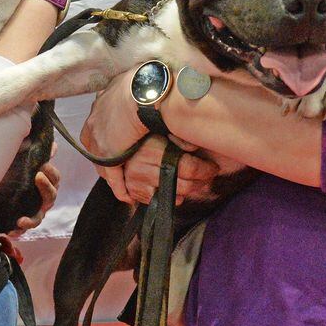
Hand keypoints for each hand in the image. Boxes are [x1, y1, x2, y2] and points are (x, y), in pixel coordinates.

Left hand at [10, 154, 62, 235]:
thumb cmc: (10, 173)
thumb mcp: (19, 160)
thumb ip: (34, 152)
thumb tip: (53, 145)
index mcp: (44, 183)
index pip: (55, 178)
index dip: (51, 172)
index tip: (43, 165)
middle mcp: (41, 199)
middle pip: (51, 196)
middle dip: (46, 187)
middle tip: (37, 176)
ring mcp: (32, 212)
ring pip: (38, 219)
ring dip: (32, 220)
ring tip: (22, 220)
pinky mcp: (19, 224)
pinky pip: (22, 231)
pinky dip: (18, 232)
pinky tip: (11, 230)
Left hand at [81, 71, 219, 204]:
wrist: (146, 90)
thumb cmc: (148, 83)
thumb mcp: (136, 83)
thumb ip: (133, 93)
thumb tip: (146, 94)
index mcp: (102, 101)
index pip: (101, 126)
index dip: (109, 138)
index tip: (119, 145)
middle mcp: (95, 118)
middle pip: (97, 146)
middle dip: (107, 159)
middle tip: (119, 171)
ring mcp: (98, 137)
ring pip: (102, 163)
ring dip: (113, 176)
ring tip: (124, 186)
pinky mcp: (107, 152)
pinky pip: (112, 175)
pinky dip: (119, 187)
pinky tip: (126, 196)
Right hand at [94, 135, 219, 205]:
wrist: (111, 130)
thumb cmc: (137, 126)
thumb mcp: (158, 125)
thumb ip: (178, 136)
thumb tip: (196, 146)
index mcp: (155, 151)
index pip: (190, 167)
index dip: (206, 170)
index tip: (213, 168)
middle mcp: (145, 169)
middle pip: (185, 185)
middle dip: (201, 182)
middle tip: (207, 177)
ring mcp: (138, 182)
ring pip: (173, 195)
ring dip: (187, 191)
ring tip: (194, 183)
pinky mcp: (132, 190)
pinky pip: (155, 200)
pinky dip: (167, 198)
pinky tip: (175, 191)